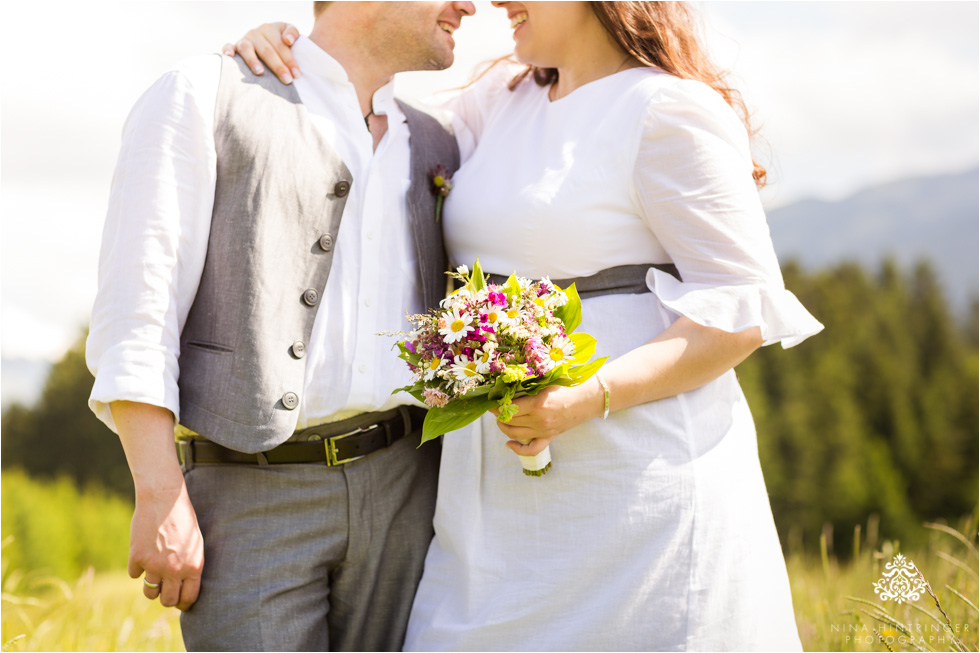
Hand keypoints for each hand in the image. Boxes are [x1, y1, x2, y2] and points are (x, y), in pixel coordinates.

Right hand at [110, 401, 203, 609]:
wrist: (164, 498)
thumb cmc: (183, 519)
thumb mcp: (195, 544)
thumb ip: (189, 566)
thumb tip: (183, 587)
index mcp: (193, 566)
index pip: (188, 598)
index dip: (183, 602)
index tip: (178, 600)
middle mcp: (174, 569)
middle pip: (167, 601)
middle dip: (165, 598)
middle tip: (164, 589)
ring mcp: (154, 565)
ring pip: (149, 592)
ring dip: (150, 586)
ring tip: (153, 573)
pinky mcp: (137, 557)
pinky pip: (134, 574)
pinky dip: (137, 567)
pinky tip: (143, 552)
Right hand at [223, 22, 300, 84]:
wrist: (267, 38)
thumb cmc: (281, 39)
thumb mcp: (289, 31)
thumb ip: (293, 33)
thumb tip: (288, 40)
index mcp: (270, 29)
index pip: (281, 46)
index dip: (289, 61)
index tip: (296, 75)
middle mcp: (255, 33)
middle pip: (267, 51)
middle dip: (278, 67)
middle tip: (287, 80)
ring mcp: (244, 40)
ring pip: (247, 49)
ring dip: (253, 61)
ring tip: (260, 73)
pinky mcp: (234, 47)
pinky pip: (228, 46)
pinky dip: (227, 50)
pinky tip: (230, 56)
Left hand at [491, 380, 603, 455]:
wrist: (592, 396)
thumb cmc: (571, 383)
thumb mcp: (547, 381)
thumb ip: (529, 386)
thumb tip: (508, 386)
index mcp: (538, 404)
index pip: (508, 408)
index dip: (495, 405)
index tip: (491, 400)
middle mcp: (540, 420)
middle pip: (509, 421)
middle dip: (498, 414)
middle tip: (495, 406)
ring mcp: (545, 431)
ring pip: (515, 434)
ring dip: (503, 427)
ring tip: (500, 418)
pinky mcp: (551, 436)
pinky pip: (531, 449)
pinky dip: (518, 449)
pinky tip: (509, 443)